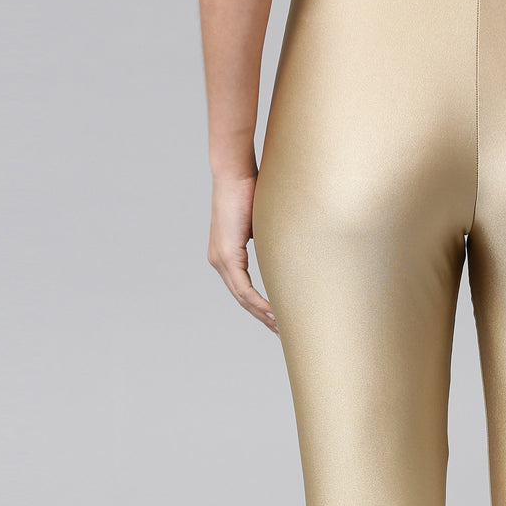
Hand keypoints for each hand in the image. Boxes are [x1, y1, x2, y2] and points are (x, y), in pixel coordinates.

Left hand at [207, 171, 278, 335]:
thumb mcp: (262, 224)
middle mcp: (218, 260)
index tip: (275, 318)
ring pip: (241, 297)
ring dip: (262, 314)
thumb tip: (287, 251)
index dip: (258, 306)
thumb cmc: (250, 190)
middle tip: (280, 331)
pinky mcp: (226, 256)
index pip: (241, 288)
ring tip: (279, 327)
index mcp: (225, 254)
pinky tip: (272, 313)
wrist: (235, 173)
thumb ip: (268, 242)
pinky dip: (259, 302)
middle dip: (261, 316)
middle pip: (240, 298)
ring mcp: (220, 259)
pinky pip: (243, 288)